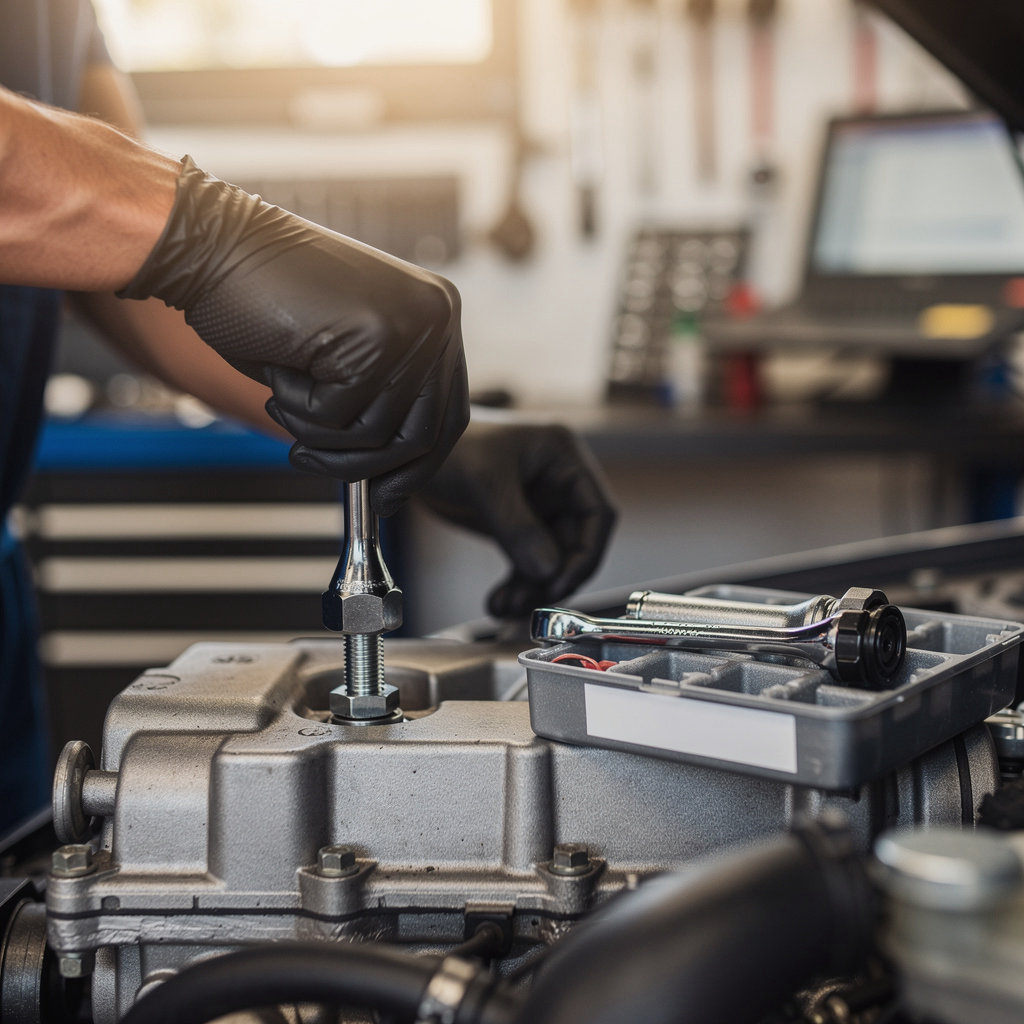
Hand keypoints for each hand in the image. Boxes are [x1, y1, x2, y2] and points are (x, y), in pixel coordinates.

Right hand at [119, 158, 468, 509]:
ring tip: (284, 394)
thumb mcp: (341, 358)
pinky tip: (280, 370)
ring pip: (378, 436)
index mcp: (436, 315)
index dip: (416, 465)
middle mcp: (437, 317)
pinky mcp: (374, 340)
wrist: (211, 247)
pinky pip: (340, 420)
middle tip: (309, 461)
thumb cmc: (264, 301)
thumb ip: (380, 400)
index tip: (384, 494)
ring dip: (316, 432)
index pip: (447, 414)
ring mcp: (411, 326)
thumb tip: (397, 470)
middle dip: (365, 467)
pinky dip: (298, 410)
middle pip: (424, 435)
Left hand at [418, 419, 616, 617]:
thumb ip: (518, 526)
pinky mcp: (515, 524)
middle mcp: (557, 482)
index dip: (587, 553)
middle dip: (553, 578)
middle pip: (575, 542)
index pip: (597, 512)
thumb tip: (549, 571)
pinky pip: (527, 562)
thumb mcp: (486, 483)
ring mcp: (537, 505)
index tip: (561, 584)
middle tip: (527, 604)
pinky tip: (499, 602)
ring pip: (551, 558)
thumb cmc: (450, 446)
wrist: (411, 452)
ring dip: (533, 587)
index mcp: (564, 458)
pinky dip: (517, 584)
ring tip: (505, 607)